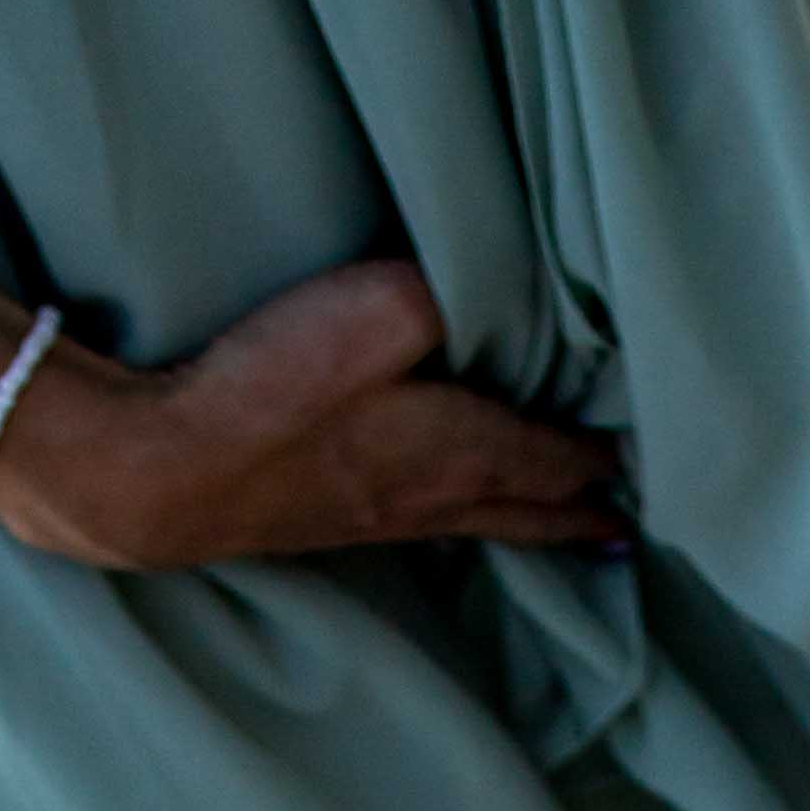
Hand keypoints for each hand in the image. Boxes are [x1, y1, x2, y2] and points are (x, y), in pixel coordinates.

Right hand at [0, 265, 626, 572]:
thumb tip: (492, 278)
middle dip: (582, 511)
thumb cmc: (273, 391)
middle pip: (530, 509)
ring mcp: (376, 518)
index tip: (652, 457)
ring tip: (570, 532)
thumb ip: (450, 286)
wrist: (157, 474)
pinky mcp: (326, 520)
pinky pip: (426, 523)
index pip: (558, 456)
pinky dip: (467, 518)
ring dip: (531, 524)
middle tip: (626, 525)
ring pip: (480, 523)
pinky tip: (448, 514)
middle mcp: (432, 496)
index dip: (605, 453)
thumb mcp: (380, 306)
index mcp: (462, 449)